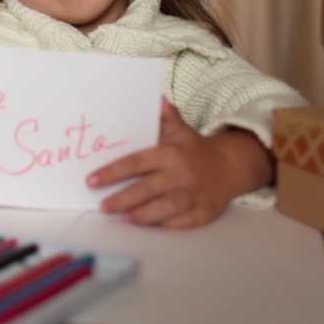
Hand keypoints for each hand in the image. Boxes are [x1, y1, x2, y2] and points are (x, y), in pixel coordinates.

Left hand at [86, 99, 272, 228]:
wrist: (231, 166)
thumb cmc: (195, 149)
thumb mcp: (180, 130)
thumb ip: (166, 117)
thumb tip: (157, 98)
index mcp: (170, 154)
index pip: (136, 162)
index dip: (112, 172)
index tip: (92, 180)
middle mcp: (181, 174)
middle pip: (147, 189)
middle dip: (122, 199)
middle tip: (102, 206)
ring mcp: (194, 195)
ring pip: (164, 208)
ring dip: (142, 215)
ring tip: (123, 217)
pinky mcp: (204, 212)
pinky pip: (182, 222)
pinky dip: (165, 225)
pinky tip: (149, 226)